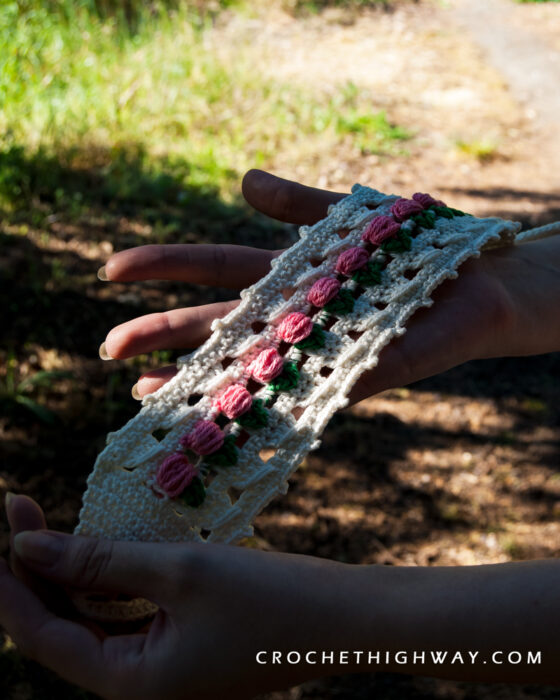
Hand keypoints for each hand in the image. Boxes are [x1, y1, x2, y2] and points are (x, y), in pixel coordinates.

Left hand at [4, 494, 559, 695]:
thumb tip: (25, 548)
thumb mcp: (178, 572)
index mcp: (128, 683)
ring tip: (46, 521)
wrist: (343, 619)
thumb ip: (100, 560)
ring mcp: (159, 663)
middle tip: (19, 507)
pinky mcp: (180, 641)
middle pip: (59, 626)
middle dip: (33, 569)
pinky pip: (123, 612)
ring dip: (66, 571)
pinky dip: (103, 578)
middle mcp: (136, 682)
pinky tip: (99, 545)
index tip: (2, 522)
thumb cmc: (269, 598)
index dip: (9, 582)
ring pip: (88, 618)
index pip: (40, 635)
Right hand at [99, 169, 545, 405]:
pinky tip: (227, 420)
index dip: (162, 267)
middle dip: (160, 333)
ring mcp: (319, 347)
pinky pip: (304, 394)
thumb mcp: (349, 215)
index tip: (112, 270)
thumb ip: (299, 204)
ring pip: (245, 367)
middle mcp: (292, 316)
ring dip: (196, 380)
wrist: (480, 282)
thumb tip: (244, 180)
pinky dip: (264, 408)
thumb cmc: (416, 246)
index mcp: (286, 274)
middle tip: (108, 348)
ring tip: (144, 393)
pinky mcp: (356, 372)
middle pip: (215, 324)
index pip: (212, 267)